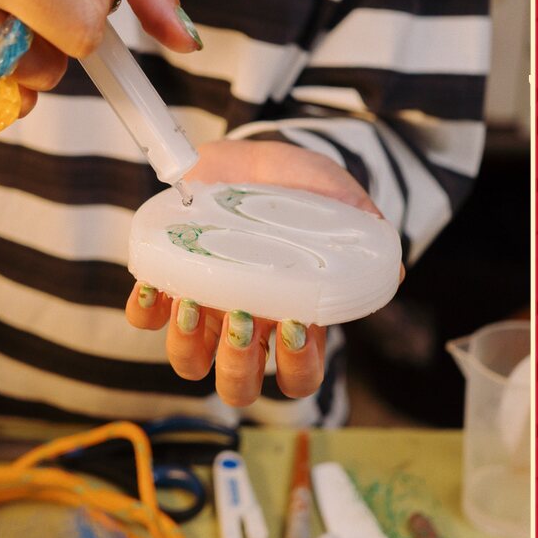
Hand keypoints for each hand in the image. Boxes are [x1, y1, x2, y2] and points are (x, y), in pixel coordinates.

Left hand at [122, 139, 398, 404]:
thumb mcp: (337, 200)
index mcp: (294, 315)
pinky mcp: (167, 281)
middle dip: (237, 368)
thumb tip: (393, 271)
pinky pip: (145, 317)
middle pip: (239, 384)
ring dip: (187, 344)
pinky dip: (144, 309)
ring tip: (193, 301)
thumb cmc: (300, 186)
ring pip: (189, 362)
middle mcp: (248, 324)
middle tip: (240, 318)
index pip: (300, 375)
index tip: (294, 324)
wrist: (253, 153)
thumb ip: (362, 230)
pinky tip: (154, 283)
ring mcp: (206, 307)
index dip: (297, 367)